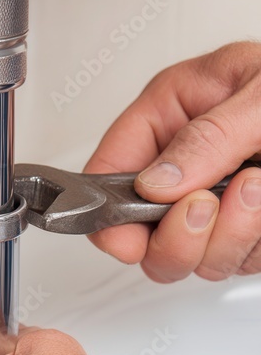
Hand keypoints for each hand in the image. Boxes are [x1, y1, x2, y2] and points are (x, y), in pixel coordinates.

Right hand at [84, 42, 260, 282]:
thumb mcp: (260, 93)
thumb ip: (208, 136)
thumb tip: (158, 179)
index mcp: (173, 112)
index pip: (110, 172)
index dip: (110, 213)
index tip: (128, 234)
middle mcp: (188, 161)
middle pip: (144, 235)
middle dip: (178, 234)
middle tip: (209, 205)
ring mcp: (218, 198)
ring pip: (194, 258)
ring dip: (229, 237)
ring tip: (258, 190)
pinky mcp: (250, 228)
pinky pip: (239, 261)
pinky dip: (257, 243)